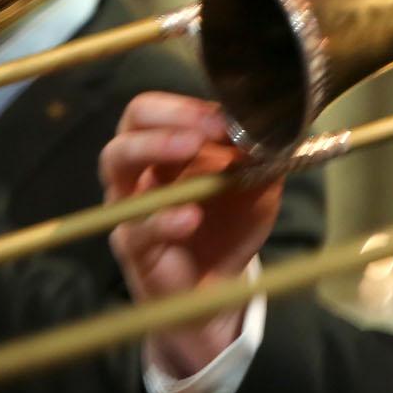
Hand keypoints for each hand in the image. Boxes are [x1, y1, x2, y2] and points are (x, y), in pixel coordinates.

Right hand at [100, 92, 281, 377]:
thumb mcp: (258, 187)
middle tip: (204, 127)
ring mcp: (131, 204)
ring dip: (154, 146)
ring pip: (116, 161)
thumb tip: (276, 128)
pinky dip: (165, 219)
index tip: (225, 117)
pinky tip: (190, 217)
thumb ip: (264, 159)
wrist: (220, 285)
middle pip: (130, 124)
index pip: (158, 109)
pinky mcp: (134, 245)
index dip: (187, 107)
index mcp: (169, 147)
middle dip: (168, 117)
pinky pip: (138, 228)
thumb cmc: (230, 225)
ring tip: (190, 147)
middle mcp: (141, 168)